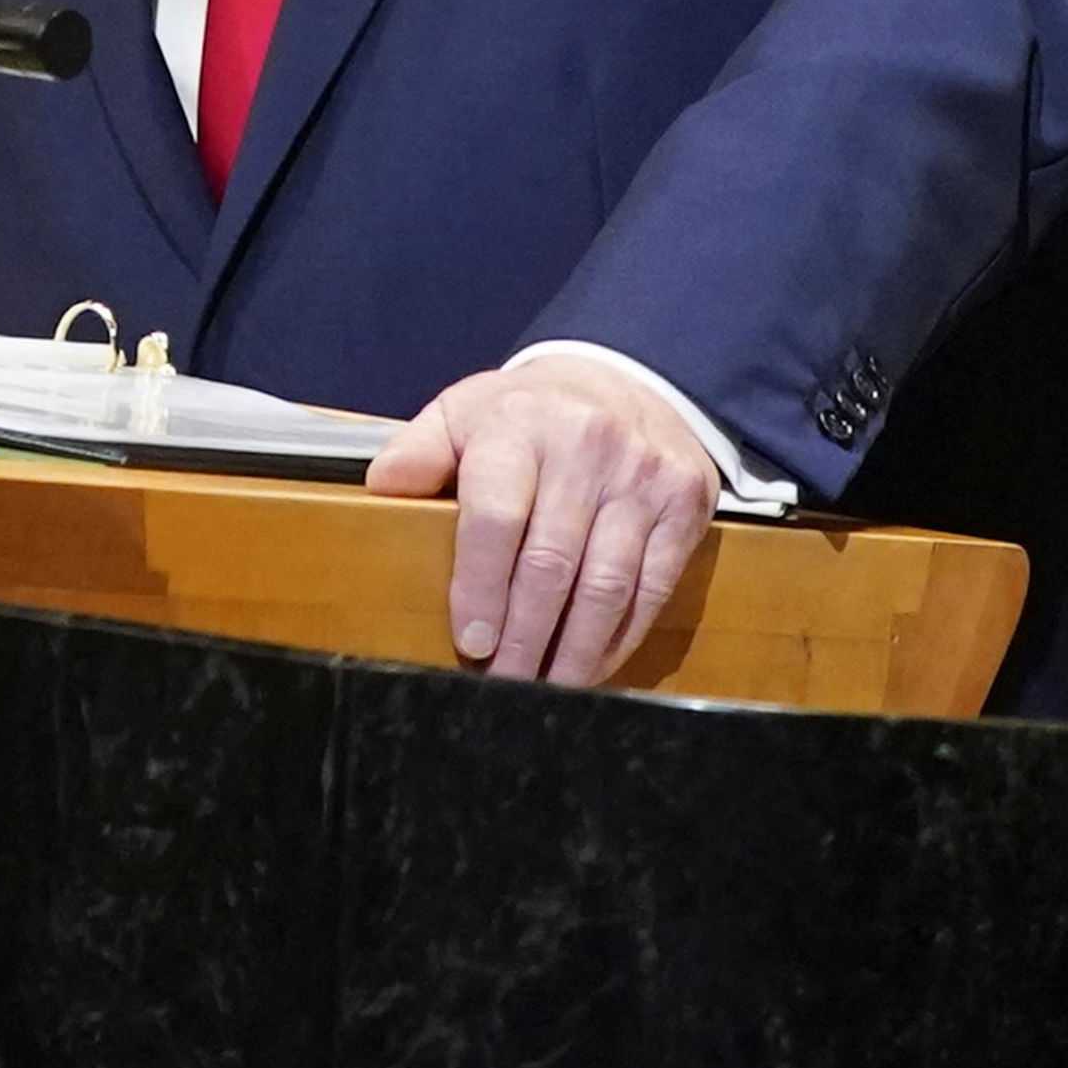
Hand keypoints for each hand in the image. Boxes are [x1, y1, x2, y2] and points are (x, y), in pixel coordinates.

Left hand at [363, 353, 717, 686]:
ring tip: (543, 688)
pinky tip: (590, 663)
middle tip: (502, 683)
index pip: (496, 517)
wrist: (626, 379)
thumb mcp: (465, 412)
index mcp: (520, 425)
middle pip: (552, 563)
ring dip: (572, 651)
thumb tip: (382, 486)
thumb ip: (421, 450)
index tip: (471, 641)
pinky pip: (652, 589)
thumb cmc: (528, 413)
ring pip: (606, 586)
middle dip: (524, 636)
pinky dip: (619, 638)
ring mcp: (643, 478)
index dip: (481, 587)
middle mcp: (587, 447)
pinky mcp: (685, 506)